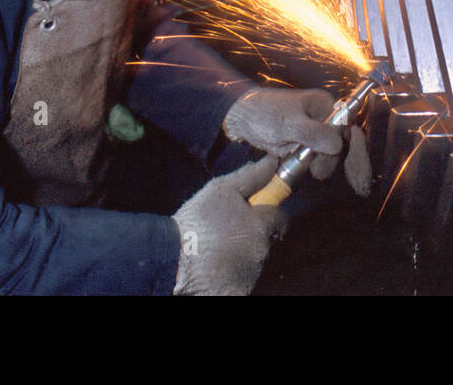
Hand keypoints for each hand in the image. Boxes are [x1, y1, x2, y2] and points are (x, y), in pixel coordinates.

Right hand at [171, 155, 285, 294]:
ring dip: (243, 250)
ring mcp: (252, 273)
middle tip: (228, 227)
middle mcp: (261, 252)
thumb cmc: (197, 222)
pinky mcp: (241, 289)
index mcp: (260, 226)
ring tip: (217, 245)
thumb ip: (251, 176)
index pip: (279, 217)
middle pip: (267, 238)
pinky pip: (243, 276)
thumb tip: (272, 162)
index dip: (266, 212)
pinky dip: (234, 269)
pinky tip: (216, 263)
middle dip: (253, 231)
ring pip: (254, 256)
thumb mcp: (221, 190)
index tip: (251, 211)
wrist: (173, 260)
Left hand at [223, 87, 371, 195]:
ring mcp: (315, 133)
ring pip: (331, 155)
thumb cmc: (264, 113)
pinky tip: (310, 172)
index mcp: (325, 106)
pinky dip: (316, 167)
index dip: (356, 151)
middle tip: (319, 173)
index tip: (357, 174)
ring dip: (322, 165)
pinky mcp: (305, 146)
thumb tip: (338, 145)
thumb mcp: (288, 123)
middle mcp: (324, 119)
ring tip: (307, 168)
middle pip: (343, 144)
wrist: (241, 119)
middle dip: (334, 161)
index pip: (349, 129)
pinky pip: (318, 159)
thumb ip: (313, 133)